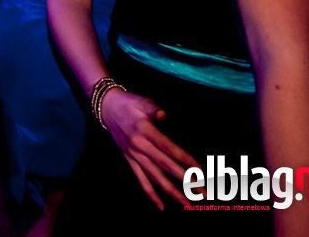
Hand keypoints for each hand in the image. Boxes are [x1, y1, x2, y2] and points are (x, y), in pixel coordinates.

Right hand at [101, 89, 196, 208]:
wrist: (106, 108)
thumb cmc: (127, 103)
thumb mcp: (140, 101)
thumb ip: (152, 108)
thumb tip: (164, 114)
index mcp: (145, 131)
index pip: (169, 149)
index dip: (186, 161)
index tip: (201, 171)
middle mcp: (140, 146)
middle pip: (166, 166)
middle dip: (186, 180)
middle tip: (203, 192)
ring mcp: (134, 156)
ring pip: (154, 177)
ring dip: (171, 192)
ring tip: (187, 203)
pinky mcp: (129, 160)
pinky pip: (140, 180)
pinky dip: (150, 194)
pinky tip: (161, 206)